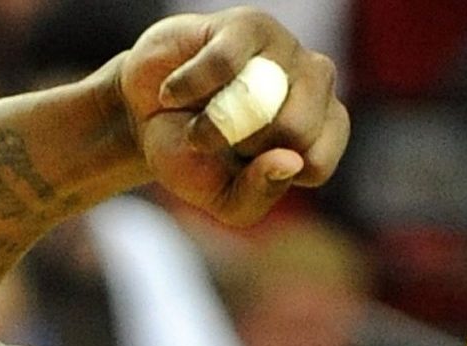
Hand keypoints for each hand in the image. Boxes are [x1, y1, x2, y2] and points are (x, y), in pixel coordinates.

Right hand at [117, 8, 349, 226]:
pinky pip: (224, 64)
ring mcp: (286, 49)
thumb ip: (260, 193)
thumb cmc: (194, 158)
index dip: (264, 174)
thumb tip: (290, 161)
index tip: (239, 163)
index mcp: (324, 130)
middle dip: (242, 145)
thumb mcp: (226, 199)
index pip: (316, 164)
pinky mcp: (248, 25)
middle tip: (218, 135)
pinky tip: (174, 92)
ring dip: (217, 120)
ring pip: (265, 97)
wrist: (142, 116)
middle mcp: (317, 85)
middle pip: (295, 131)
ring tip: (201, 114)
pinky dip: (187, 87)